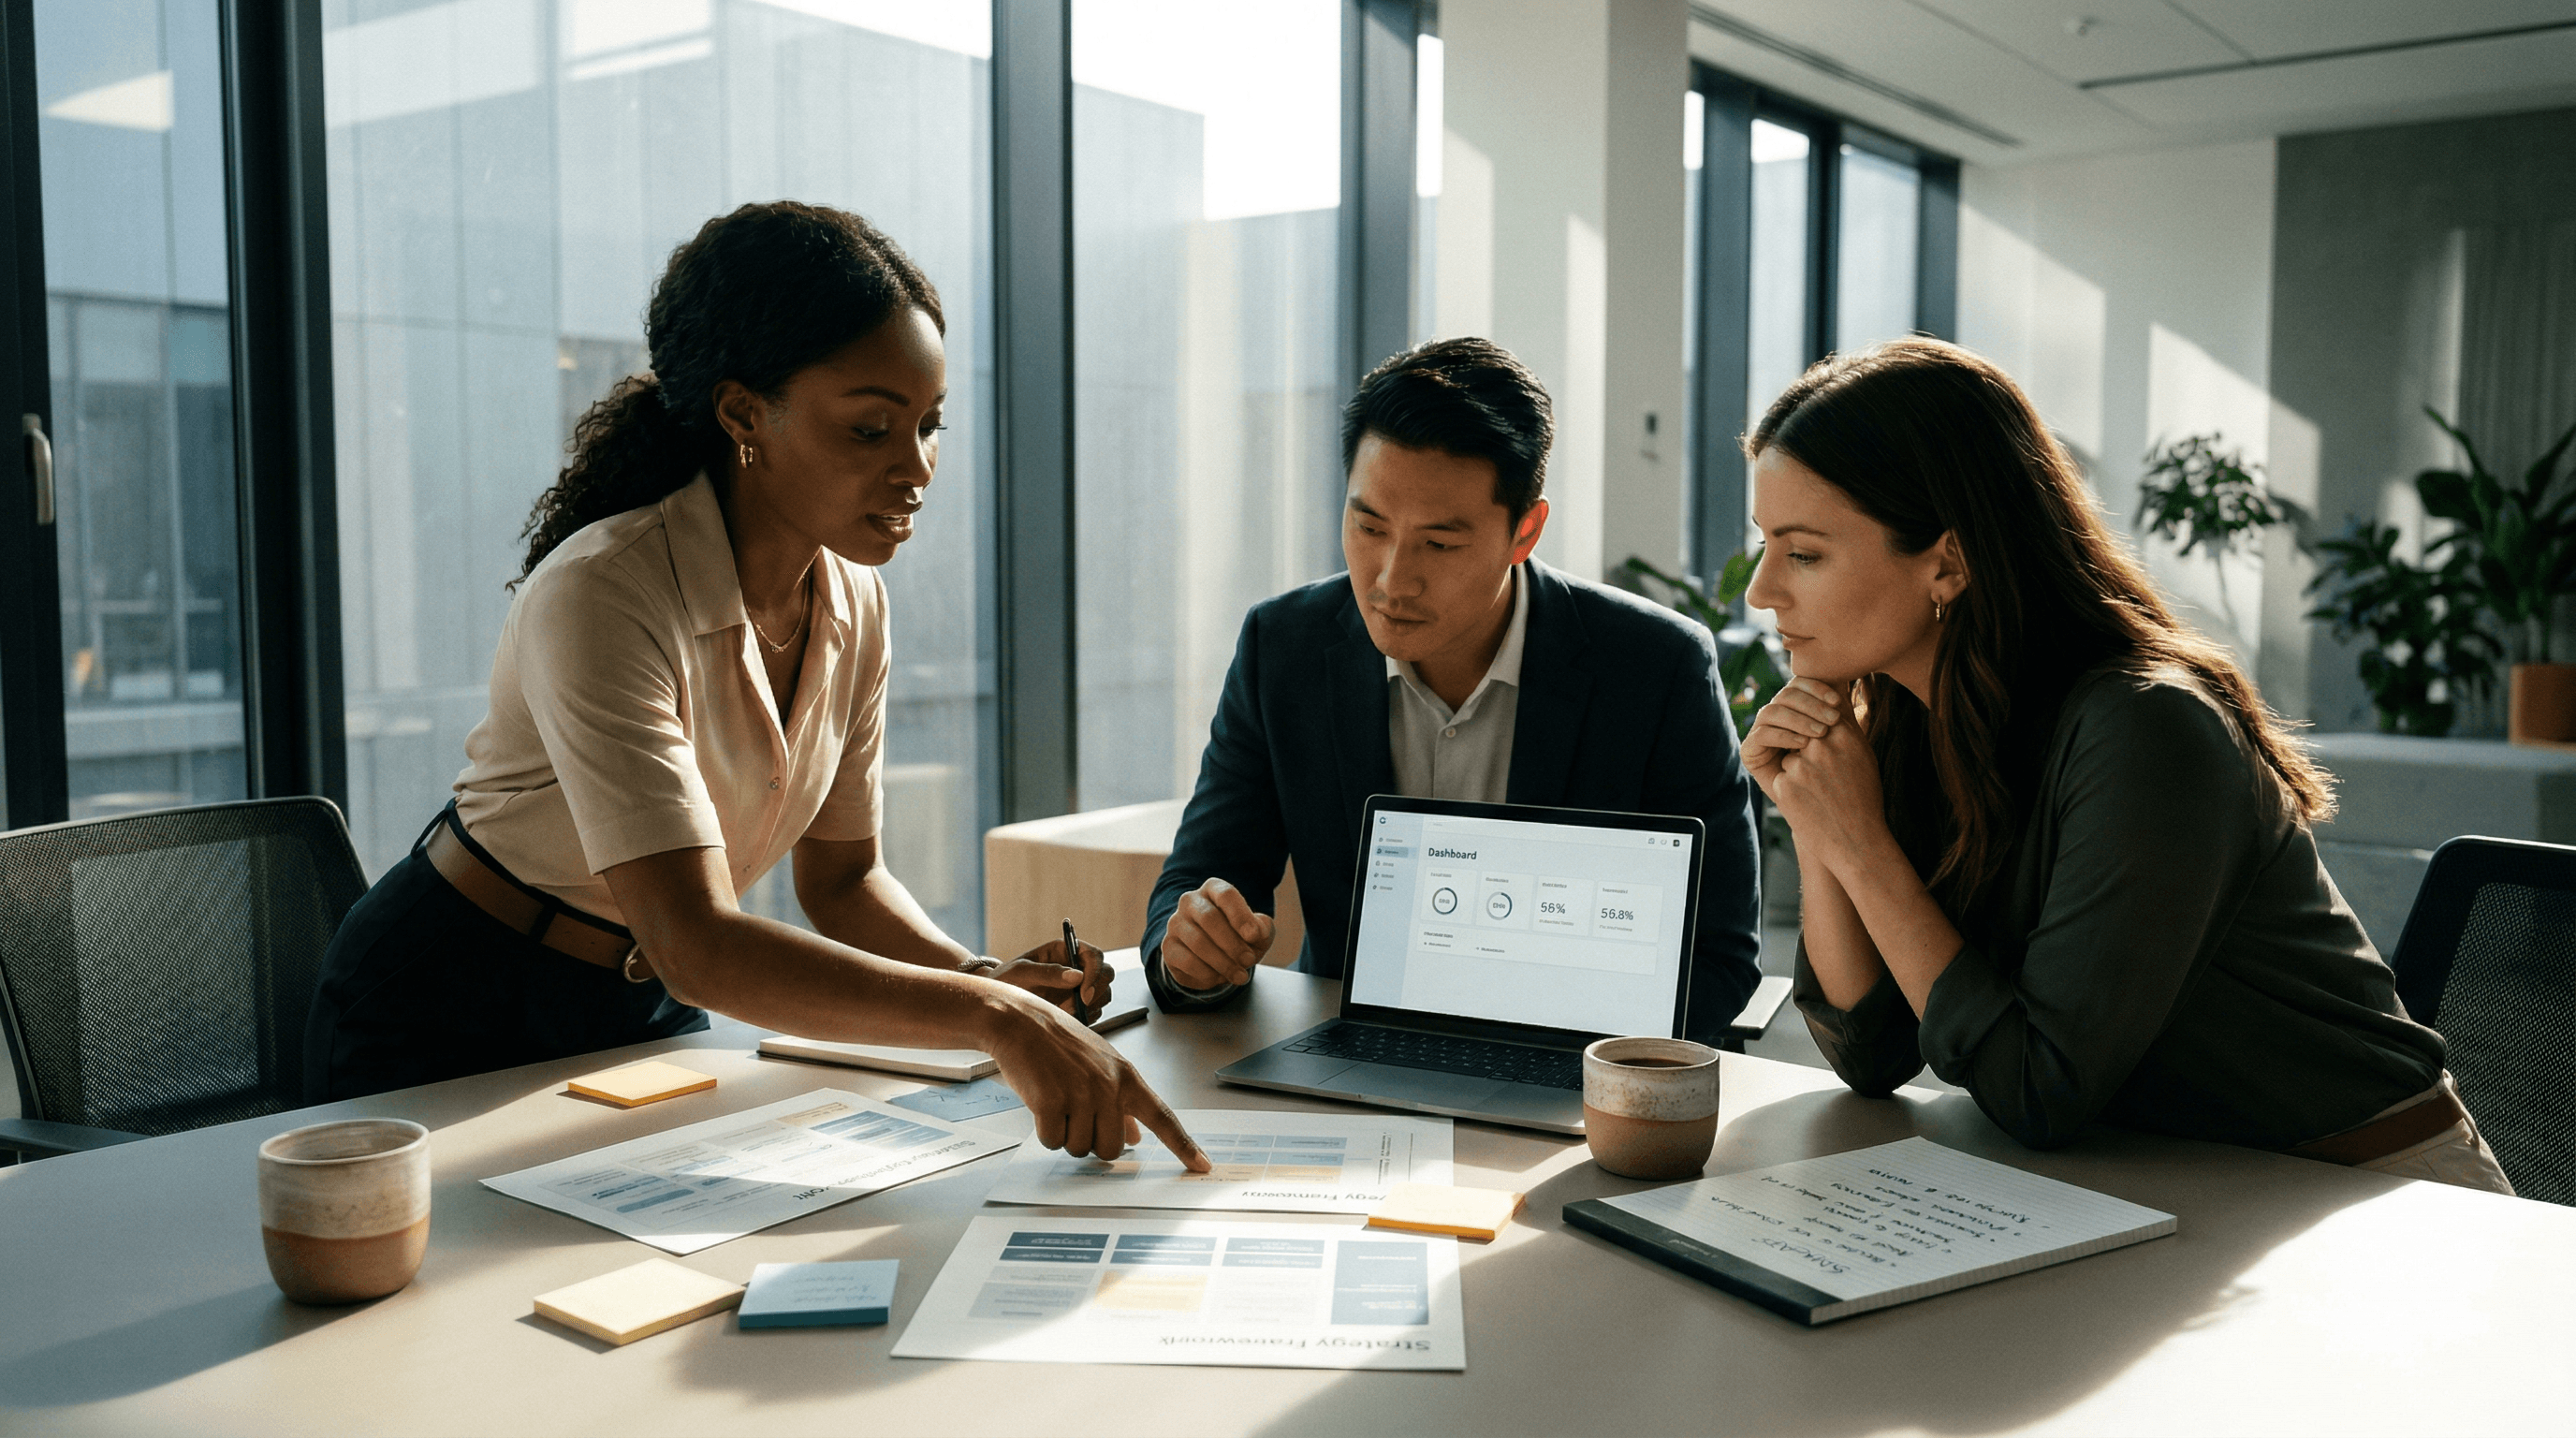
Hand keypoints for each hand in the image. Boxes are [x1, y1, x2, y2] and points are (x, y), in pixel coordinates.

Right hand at [979, 991, 1209, 1167]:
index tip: (1202, 1166)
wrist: (1020, 1022)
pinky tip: (1041, 1103)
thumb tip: (1135, 1138)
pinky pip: (1052, 1141)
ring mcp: (1081, 1095)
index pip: (1163, 1117)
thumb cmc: (1059, 1043)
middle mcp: (1109, 1087)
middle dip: (1090, 1141)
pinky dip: (1044, 1131)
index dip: (1183, 1145)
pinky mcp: (1052, 1103)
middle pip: (1111, 1149)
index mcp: (1126, 1077)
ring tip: (1056, 1101)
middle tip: (1074, 1114)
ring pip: (1079, 1148)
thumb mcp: (1100, 1065)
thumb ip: (1122, 1103)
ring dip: (1065, 1135)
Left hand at [988, 938, 1109, 1019]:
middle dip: (1096, 991)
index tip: (1083, 992)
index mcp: (1065, 950)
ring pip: (1102, 994)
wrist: (994, 1002)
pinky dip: (1085, 1017)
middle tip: (1078, 1006)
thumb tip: (1076, 976)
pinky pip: (1094, 1011)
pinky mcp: (1077, 1005)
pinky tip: (1064, 1018)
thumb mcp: (1021, 973)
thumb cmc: (1004, 980)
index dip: (1095, 972)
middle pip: (1105, 974)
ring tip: (1062, 1012)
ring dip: (1089, 1006)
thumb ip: (1048, 973)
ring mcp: (1078, 987)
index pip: (1094, 955)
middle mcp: (1075, 966)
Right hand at [1162, 877, 1273, 989]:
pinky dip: (1207, 973)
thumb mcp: (1257, 931)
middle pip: (1210, 918)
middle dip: (1233, 944)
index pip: (1226, 895)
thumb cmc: (1237, 936)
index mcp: (1213, 889)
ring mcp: (1176, 923)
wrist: (1212, 957)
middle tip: (1249, 960)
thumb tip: (1258, 931)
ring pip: (1198, 942)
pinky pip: (1187, 961)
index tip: (1255, 936)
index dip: (1241, 915)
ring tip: (1239, 975)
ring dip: (1223, 962)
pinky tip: (1219, 977)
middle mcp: (1190, 901)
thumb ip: (1262, 928)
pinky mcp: (1168, 947)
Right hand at [1743, 677, 1844, 805]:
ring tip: (1820, 735)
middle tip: (1832, 722)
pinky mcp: (1751, 752)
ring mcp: (1762, 735)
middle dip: (1811, 705)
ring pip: (1773, 711)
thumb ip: (1841, 709)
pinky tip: (1802, 745)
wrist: (1831, 817)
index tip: (1838, 702)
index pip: (1799, 685)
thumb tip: (1846, 675)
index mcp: (1797, 710)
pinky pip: (1762, 734)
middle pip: (1786, 695)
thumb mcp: (1846, 738)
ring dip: (1798, 719)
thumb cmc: (1844, 778)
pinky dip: (1784, 735)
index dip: (1816, 688)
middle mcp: (1778, 720)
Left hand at [1766, 696, 1891, 878]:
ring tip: (1821, 793)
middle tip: (1824, 777)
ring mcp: (1801, 766)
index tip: (1825, 747)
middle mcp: (1822, 745)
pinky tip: (1810, 806)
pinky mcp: (1784, 786)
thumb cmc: (1863, 798)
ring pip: (1788, 756)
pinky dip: (1791, 790)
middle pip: (1799, 734)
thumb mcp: (1862, 755)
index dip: (1817, 729)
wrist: (1858, 844)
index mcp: (1844, 734)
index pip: (1818, 716)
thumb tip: (1832, 697)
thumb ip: (1844, 726)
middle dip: (1805, 750)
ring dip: (1798, 772)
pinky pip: (1780, 777)